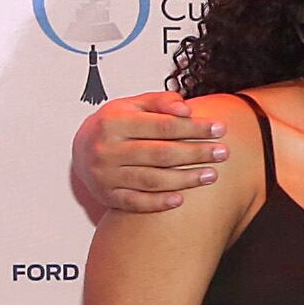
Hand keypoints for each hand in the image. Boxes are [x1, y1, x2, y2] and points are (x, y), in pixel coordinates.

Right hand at [77, 92, 226, 215]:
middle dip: (195, 153)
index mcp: (114, 122)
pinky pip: (136, 202)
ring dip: (185, 179)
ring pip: (151, 180)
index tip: (219, 129)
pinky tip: (181, 199)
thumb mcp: (131, 105)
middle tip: (222, 153)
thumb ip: (159, 102)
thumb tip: (185, 108)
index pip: (162, 126)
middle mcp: (107, 149)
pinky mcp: (107, 196)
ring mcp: (106, 175)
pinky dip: (159, 202)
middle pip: (160, 154)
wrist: (81, 148)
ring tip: (211, 175)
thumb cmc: (114, 124)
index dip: (193, 128)